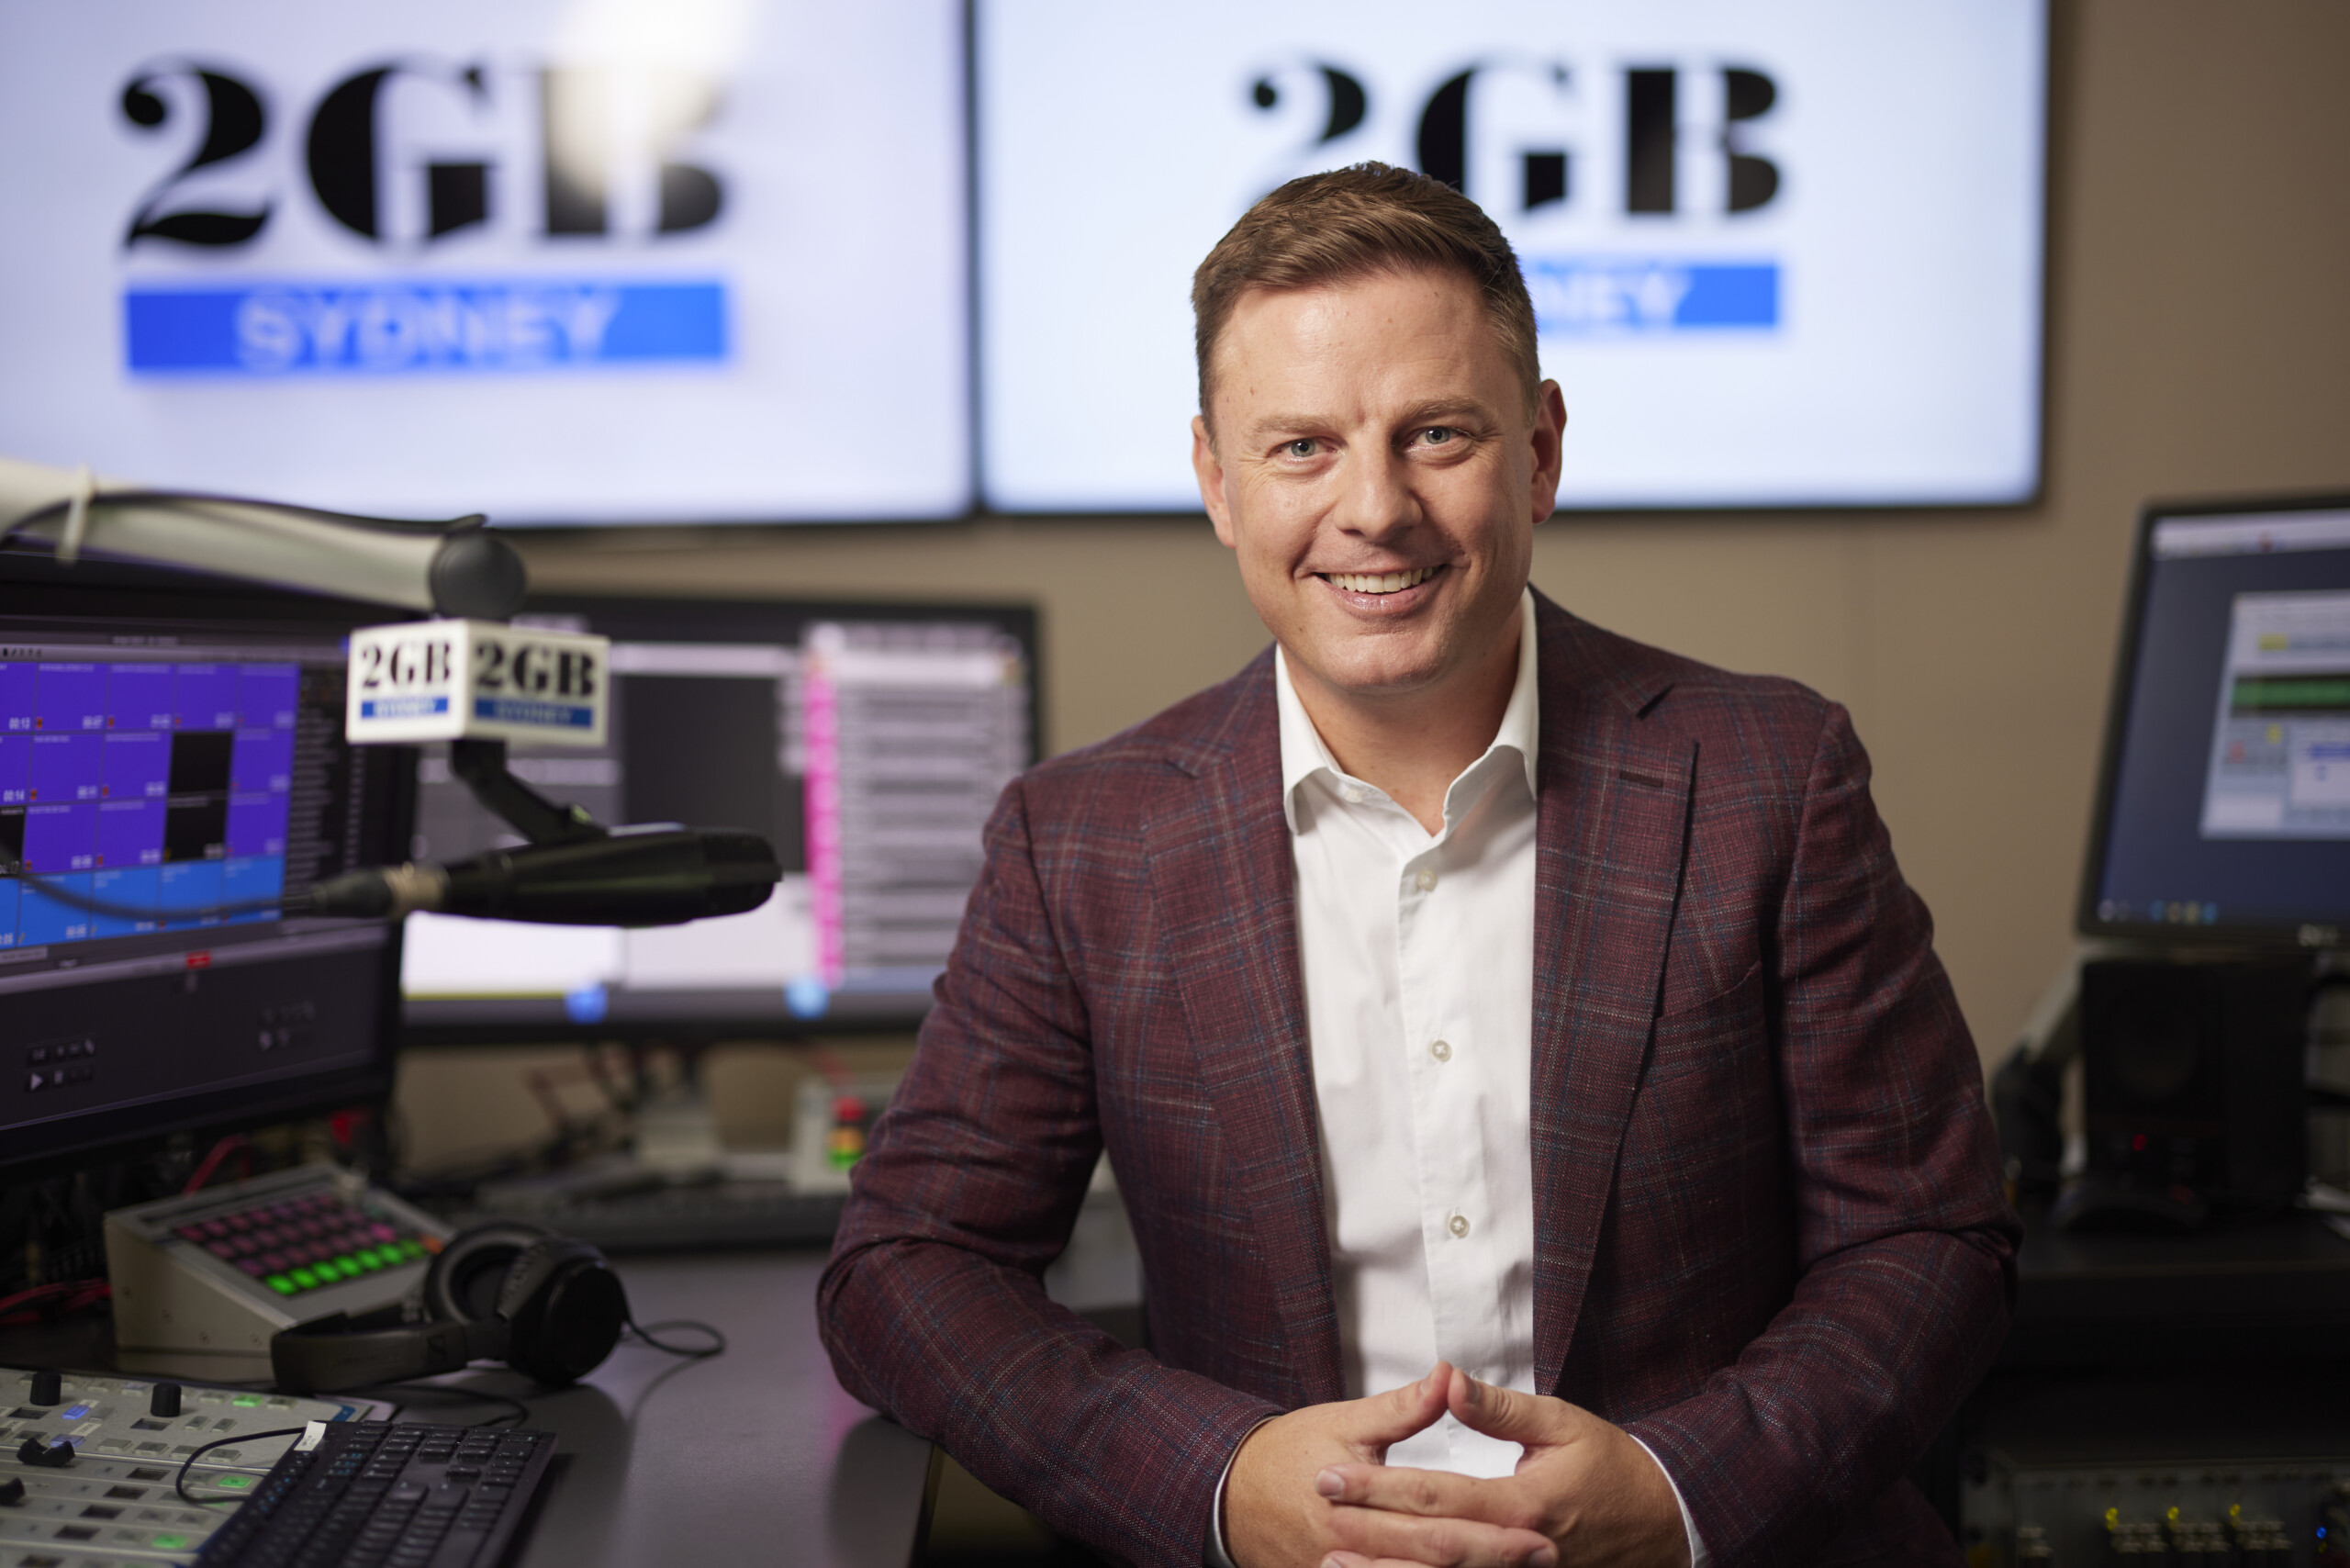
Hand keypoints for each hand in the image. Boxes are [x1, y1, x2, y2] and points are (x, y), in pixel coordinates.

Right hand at [1224, 1364, 1555, 1567]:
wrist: (1229, 1492)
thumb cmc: (1288, 1451)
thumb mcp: (1346, 1421)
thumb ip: (1403, 1408)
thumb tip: (1450, 1376)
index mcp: (1355, 1505)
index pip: (1435, 1523)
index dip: (1490, 1532)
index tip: (1539, 1530)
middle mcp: (1351, 1549)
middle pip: (1433, 1561)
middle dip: (1492, 1562)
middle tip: (1545, 1556)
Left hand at [1316, 1369, 1688, 1567]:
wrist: (1666, 1524)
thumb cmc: (1614, 1469)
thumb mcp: (1563, 1423)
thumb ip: (1502, 1408)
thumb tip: (1450, 1382)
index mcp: (1524, 1504)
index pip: (1435, 1496)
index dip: (1378, 1487)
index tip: (1330, 1474)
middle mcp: (1518, 1552)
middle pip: (1428, 1548)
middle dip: (1367, 1532)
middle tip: (1318, 1512)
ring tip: (1332, 1563)